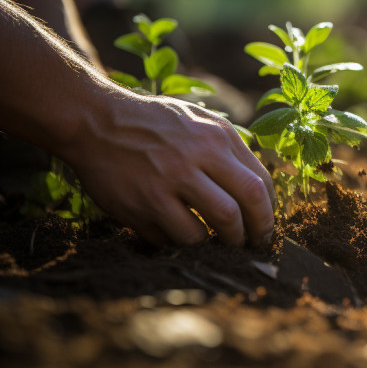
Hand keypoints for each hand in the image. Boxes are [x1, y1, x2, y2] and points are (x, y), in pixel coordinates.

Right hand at [64, 94, 275, 246]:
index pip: (260, 182)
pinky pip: (175, 238)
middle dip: (257, 232)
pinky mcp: (143, 205)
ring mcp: (168, 183)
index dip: (269, 211)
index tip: (265, 223)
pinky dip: (185, 245)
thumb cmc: (154, 123)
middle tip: (255, 245)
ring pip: (213, 228)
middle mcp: (197, 158)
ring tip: (223, 247)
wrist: (96, 121)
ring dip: (223, 245)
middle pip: (246, 206)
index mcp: (217, 137)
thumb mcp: (200, 120)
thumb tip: (260, 185)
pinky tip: (184, 239)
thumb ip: (229, 148)